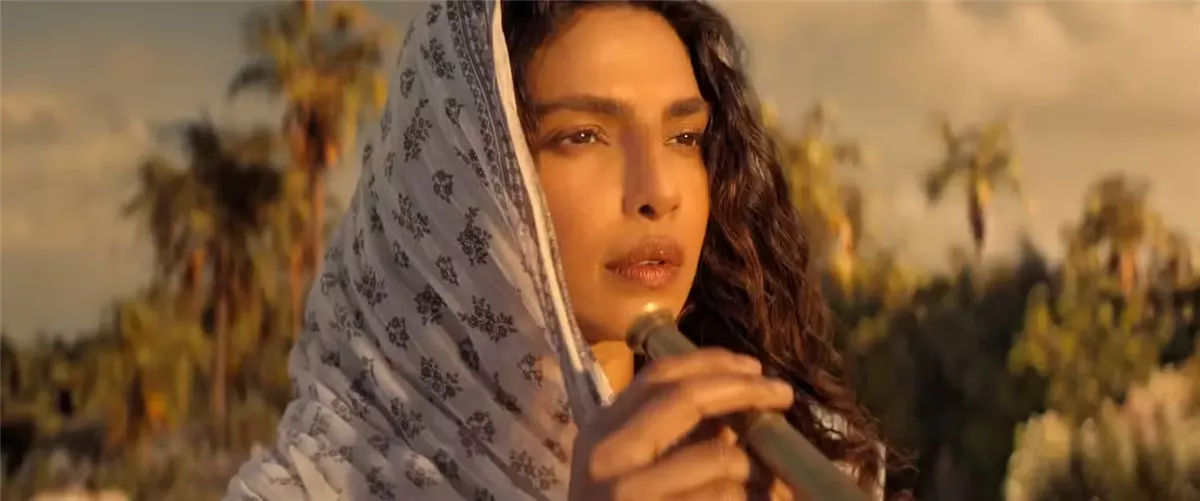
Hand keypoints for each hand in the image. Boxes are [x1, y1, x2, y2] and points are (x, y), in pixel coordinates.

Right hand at [569, 348, 797, 499]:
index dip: (711, 362)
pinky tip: (763, 500)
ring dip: (757, 469)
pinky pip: (723, 500)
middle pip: (687, 399)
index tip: (754, 366)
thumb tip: (736, 412)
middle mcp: (606, 455)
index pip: (658, 375)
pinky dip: (750, 500)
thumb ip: (675, 439)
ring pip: (719, 459)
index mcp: (601, 432)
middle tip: (784, 394)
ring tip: (774, 483)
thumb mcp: (634, 473)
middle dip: (745, 391)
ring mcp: (627, 492)